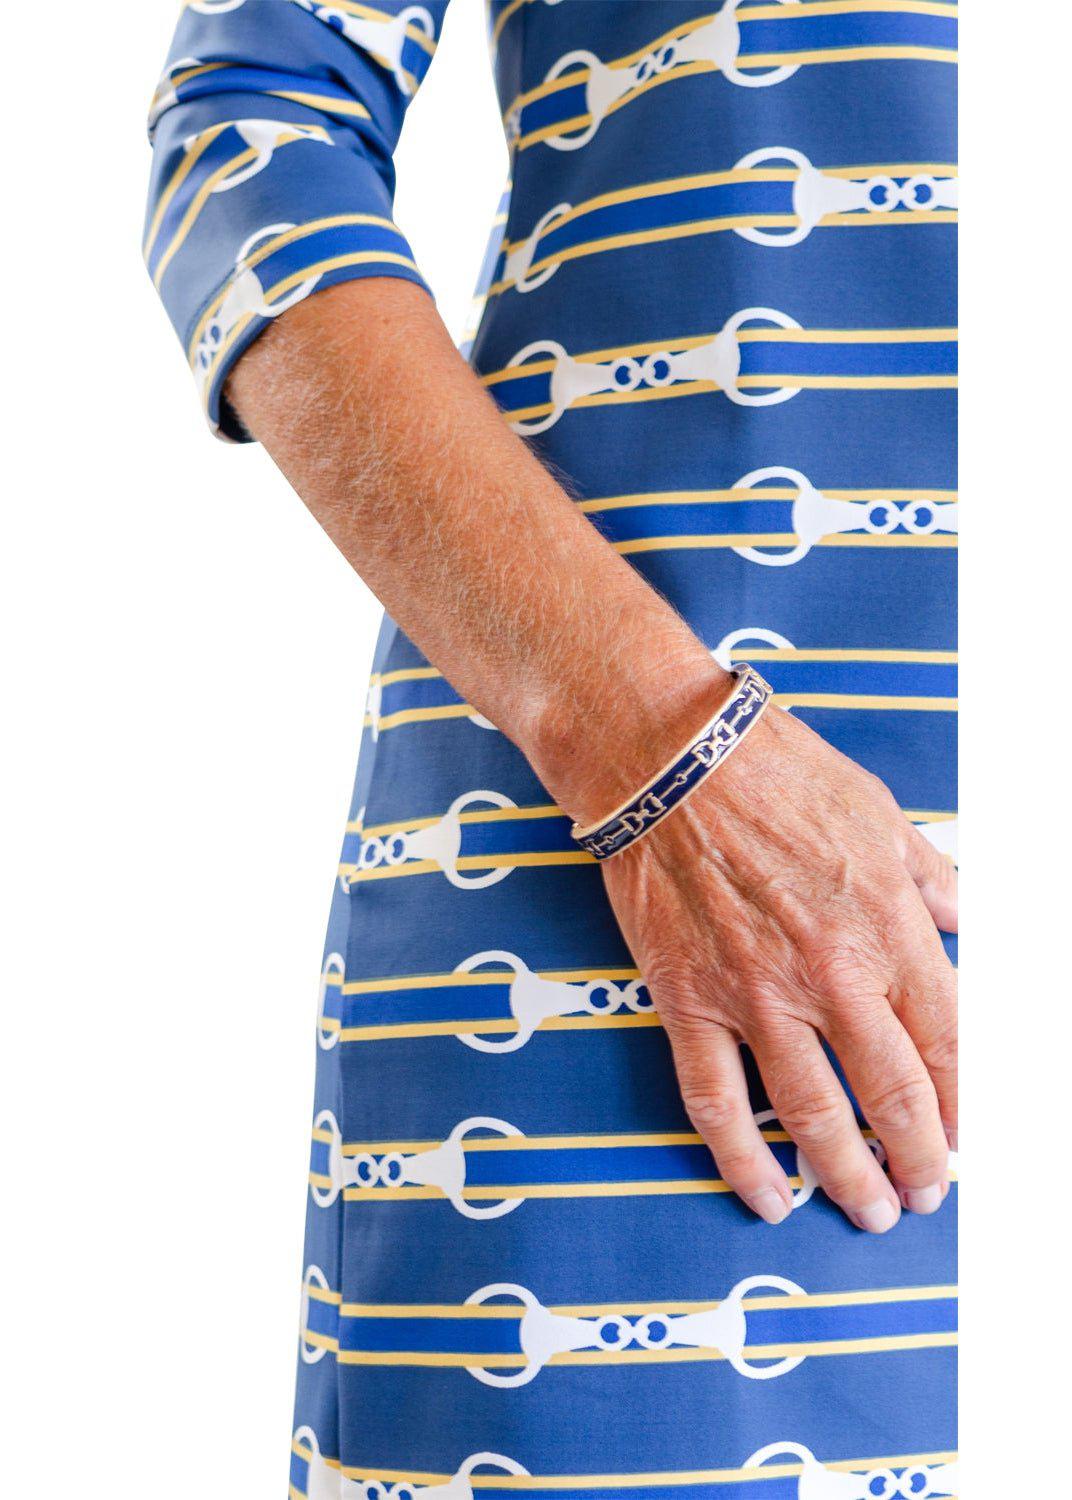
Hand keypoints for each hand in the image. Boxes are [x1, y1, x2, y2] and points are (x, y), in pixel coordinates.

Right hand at [598, 703, 956, 1231]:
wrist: (667, 757)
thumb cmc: (777, 770)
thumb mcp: (880, 813)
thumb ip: (930, 878)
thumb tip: (967, 919)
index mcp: (889, 929)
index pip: (948, 1045)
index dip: (965, 1108)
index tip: (966, 1140)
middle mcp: (831, 976)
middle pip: (893, 1098)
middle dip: (920, 1161)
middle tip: (926, 1194)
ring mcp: (754, 996)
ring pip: (812, 1117)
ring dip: (848, 1177)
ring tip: (868, 1212)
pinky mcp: (687, 1001)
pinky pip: (716, 1101)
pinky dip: (743, 1161)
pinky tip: (768, 1198)